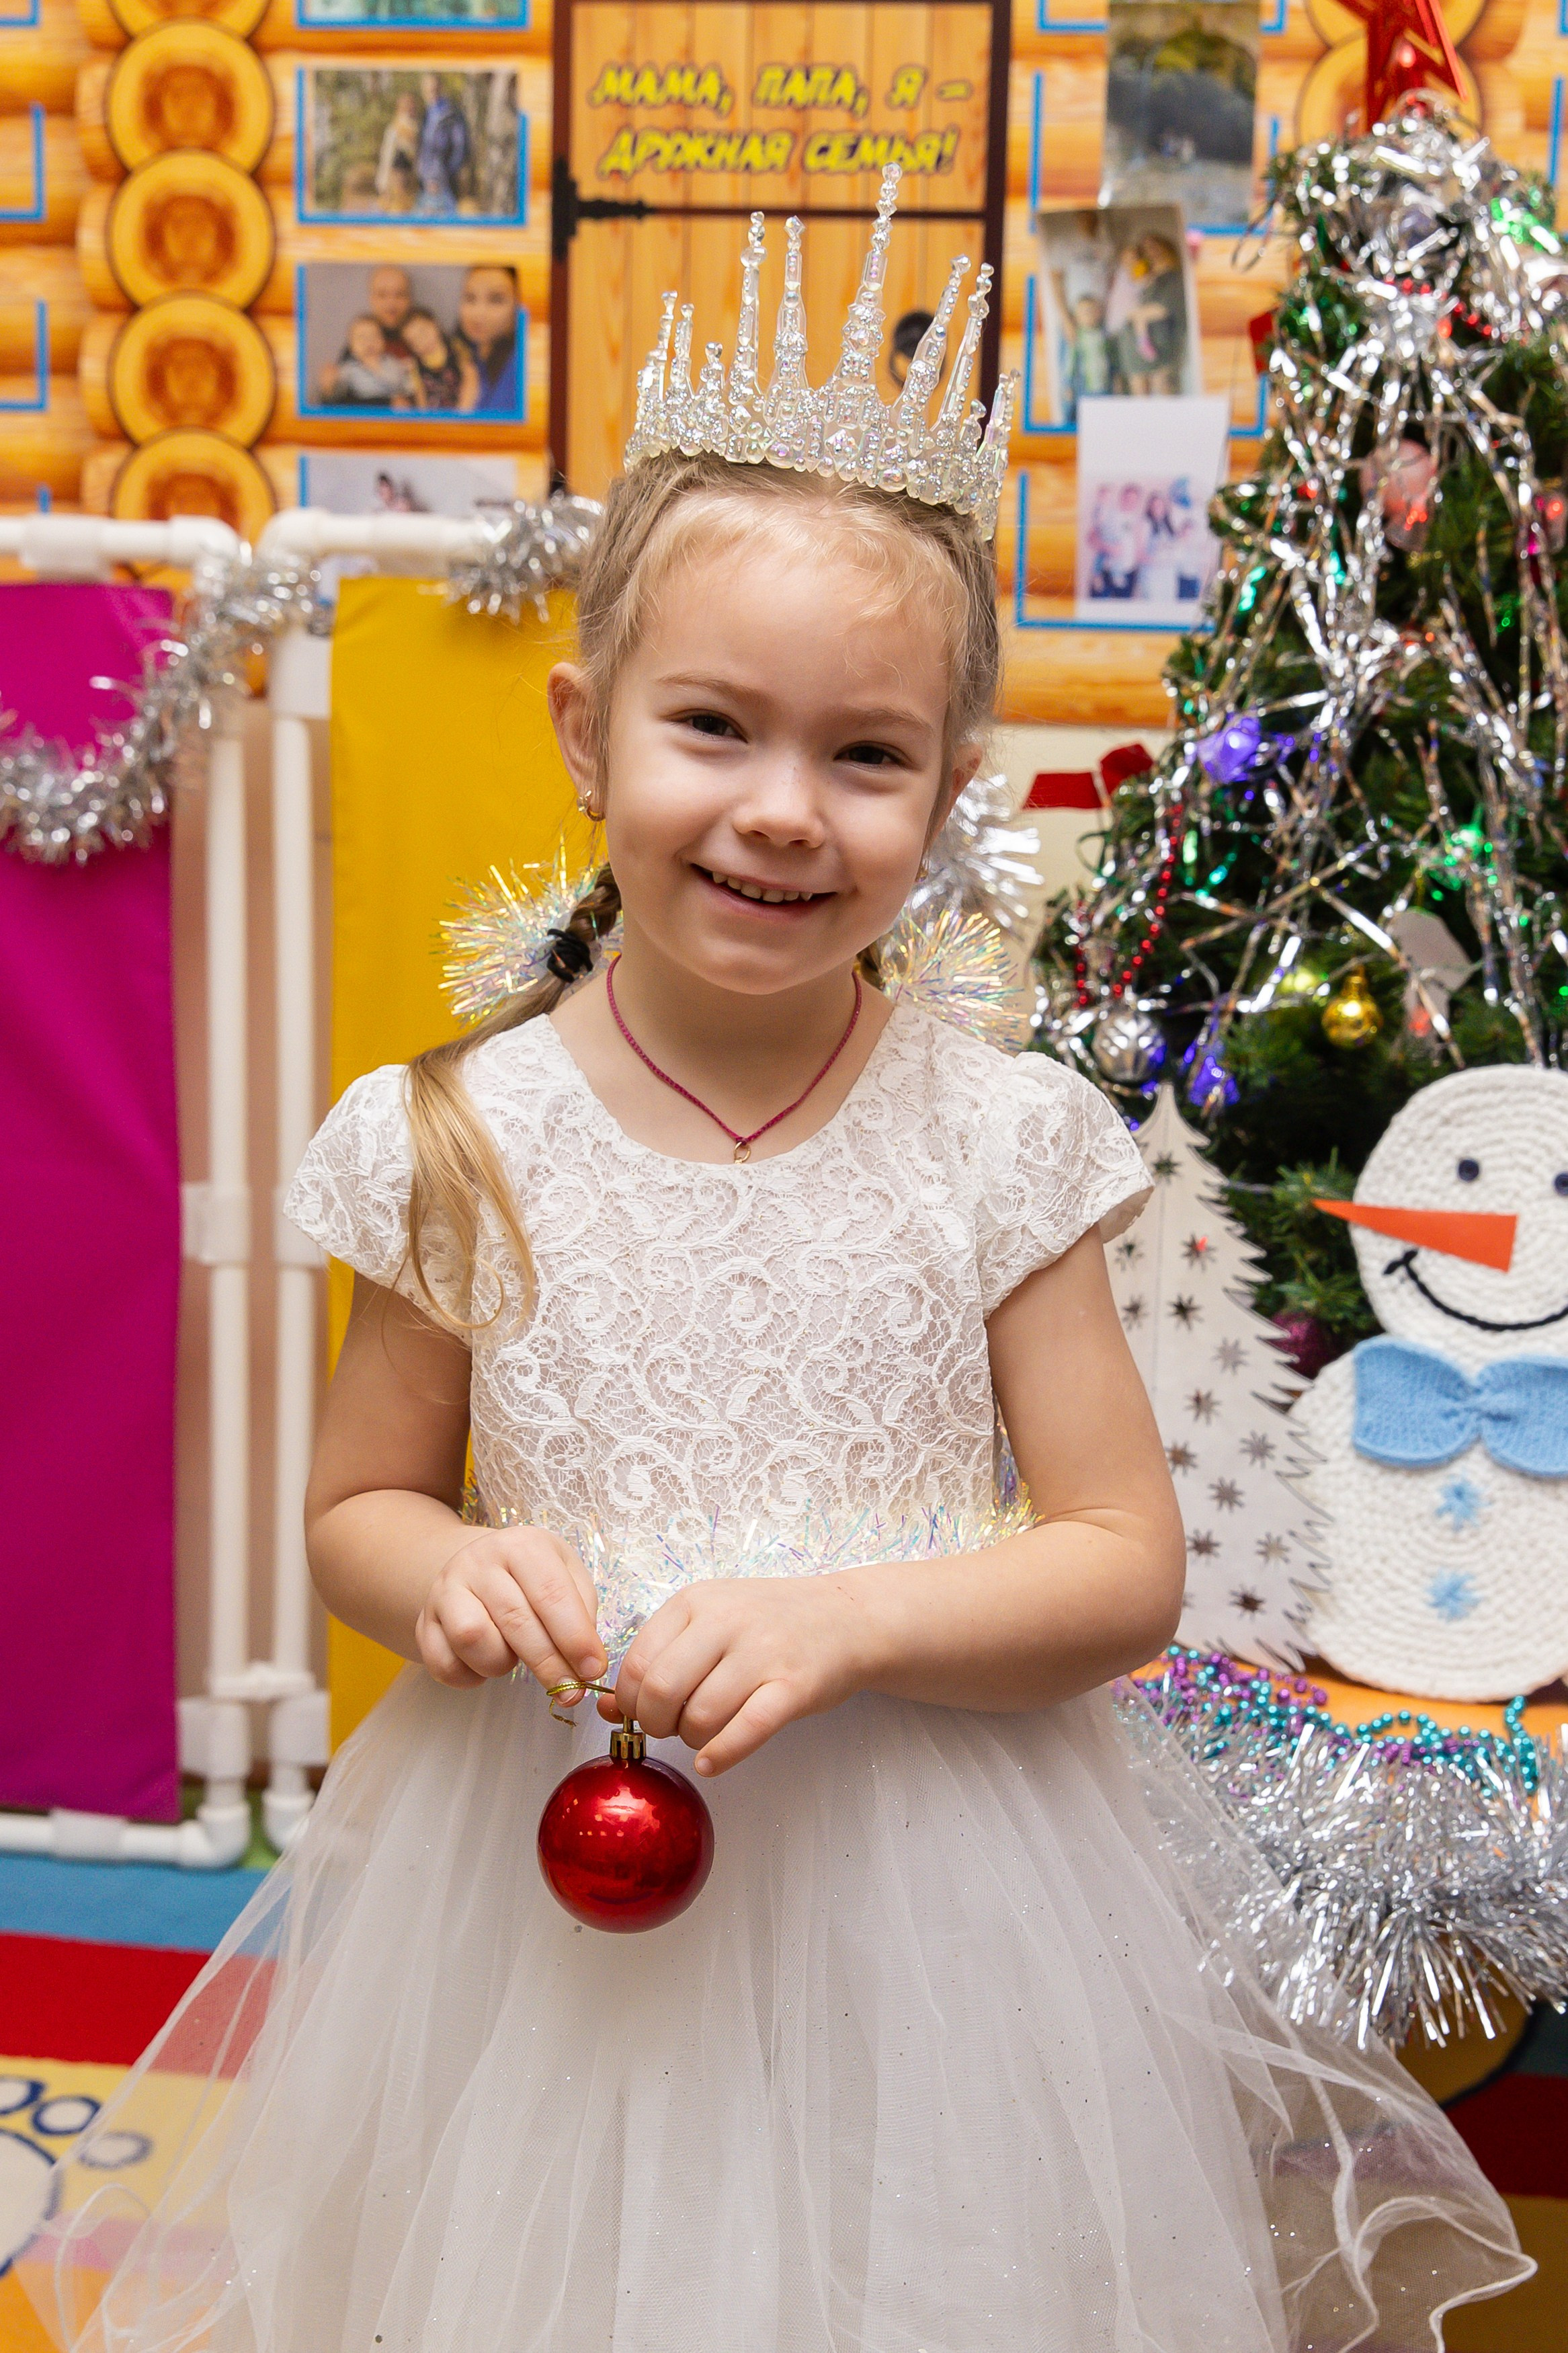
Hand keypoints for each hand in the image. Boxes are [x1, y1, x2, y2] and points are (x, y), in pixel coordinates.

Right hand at [415, 1527, 603, 1693]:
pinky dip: (470, 1677)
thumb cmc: (533, 1578)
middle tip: (571, 1692)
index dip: (576, 1638)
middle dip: (549, 1664)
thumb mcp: (566, 1576)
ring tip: (513, 1658)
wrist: (477, 1567)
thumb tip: (587, 1664)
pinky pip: (444, 1664)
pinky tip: (485, 1665)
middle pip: (515, 1620)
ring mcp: (446, 1590)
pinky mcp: (424, 1623)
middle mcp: (478, 1561)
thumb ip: (582, 1615)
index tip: (593, 1669)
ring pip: (472, 1638)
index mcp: (522, 1545)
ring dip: (501, 1663)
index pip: (552, 1593)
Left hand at [600, 1575, 870, 1775]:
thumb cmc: (769, 1623)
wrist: (847, 1617)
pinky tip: (712, 1761)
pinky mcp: (795, 1686)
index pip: (637, 1661)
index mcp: (696, 1602)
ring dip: (692, 1740)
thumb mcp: (710, 1622)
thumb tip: (609, 1710)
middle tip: (670, 1729)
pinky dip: (721, 1754)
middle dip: (656, 1723)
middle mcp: (726, 1621)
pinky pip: (746, 1729)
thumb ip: (662, 1658)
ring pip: (701, 1715)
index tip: (642, 1712)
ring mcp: (763, 1652)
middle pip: (661, 1690)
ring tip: (703, 1736)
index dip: (630, 1700)